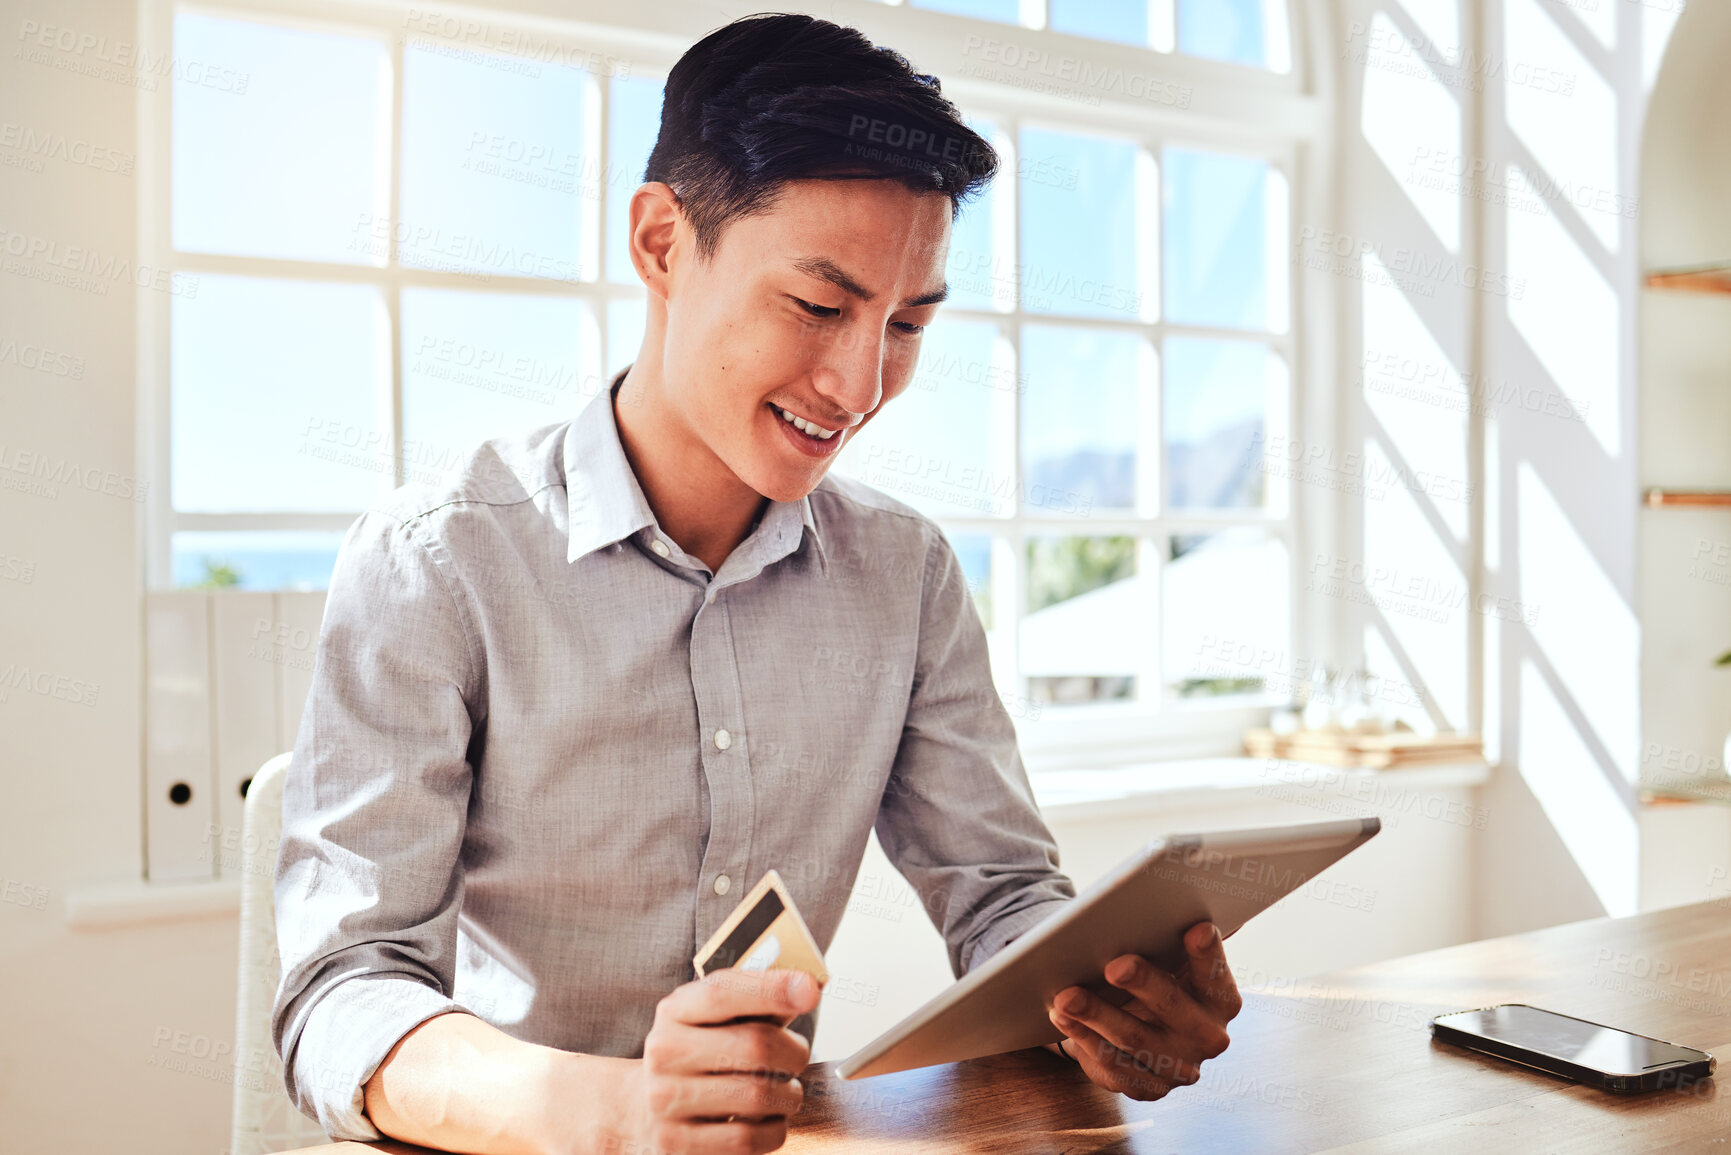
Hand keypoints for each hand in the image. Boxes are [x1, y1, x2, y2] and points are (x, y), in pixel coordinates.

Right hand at [613, 967, 820, 1153]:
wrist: (640, 1104)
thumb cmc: (695, 1053)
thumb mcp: (711, 1017)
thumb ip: (755, 1002)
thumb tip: (807, 989)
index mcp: (675, 1011)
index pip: (724, 991)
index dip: (772, 988)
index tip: (810, 990)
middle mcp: (665, 1052)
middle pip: (756, 1046)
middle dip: (794, 1052)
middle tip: (797, 1056)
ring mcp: (667, 1099)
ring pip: (759, 1096)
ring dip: (789, 1094)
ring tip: (783, 1089)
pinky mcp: (677, 1142)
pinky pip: (749, 1139)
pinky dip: (774, 1129)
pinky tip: (768, 1119)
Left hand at [1045, 920, 1241, 1099]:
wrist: (1139, 1026)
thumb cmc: (1157, 979)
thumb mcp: (1172, 959)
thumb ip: (1180, 937)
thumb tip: (1193, 902)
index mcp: (1222, 1000)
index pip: (1216, 975)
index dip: (1207, 953)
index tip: (1196, 927)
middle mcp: (1208, 1037)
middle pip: (1172, 1007)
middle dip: (1143, 983)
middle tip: (1114, 965)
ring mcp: (1179, 1067)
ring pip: (1134, 1038)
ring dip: (1097, 1014)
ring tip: (1066, 994)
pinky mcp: (1147, 1088)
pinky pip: (1112, 1066)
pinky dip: (1084, 1040)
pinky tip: (1062, 1018)